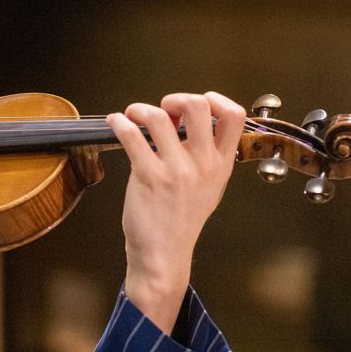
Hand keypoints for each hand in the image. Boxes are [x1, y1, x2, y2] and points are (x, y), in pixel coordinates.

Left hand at [106, 92, 245, 332]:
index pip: (234, 116)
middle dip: (175, 98)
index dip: (215, 99)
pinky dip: (120, 123)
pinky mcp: (148, 177)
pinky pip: (132, 136)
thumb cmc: (180, 220)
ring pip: (159, 117)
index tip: (197, 102)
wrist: (164, 253)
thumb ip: (204, 155)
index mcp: (221, 164)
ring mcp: (175, 170)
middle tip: (162, 108)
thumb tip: (185, 122)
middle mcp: (202, 164)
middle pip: (197, 106)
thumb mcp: (209, 187)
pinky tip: (116, 123)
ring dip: (140, 109)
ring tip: (132, 115)